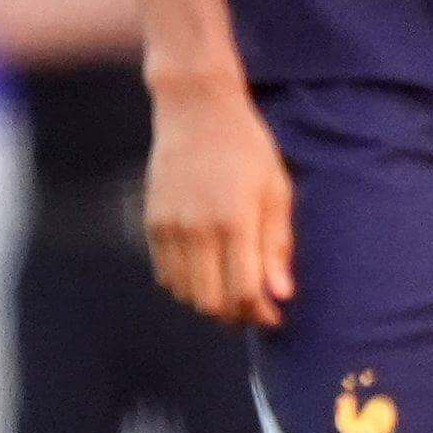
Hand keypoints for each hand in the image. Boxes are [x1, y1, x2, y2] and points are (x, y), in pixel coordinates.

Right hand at [143, 78, 293, 327]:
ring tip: (235, 294)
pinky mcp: (151, 225)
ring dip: (211, 303)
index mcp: (235, 220)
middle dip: (236, 315)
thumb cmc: (248, 150)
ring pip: (185, 294)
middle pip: (210, 302)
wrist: (196, 114)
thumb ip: (277, 245)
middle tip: (256, 311)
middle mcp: (196, 229)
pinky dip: (187, 286)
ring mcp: (169, 228)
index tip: (275, 318)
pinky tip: (210, 275)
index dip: (260, 313)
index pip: (243, 290)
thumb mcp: (277, 191)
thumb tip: (281, 294)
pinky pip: (166, 275)